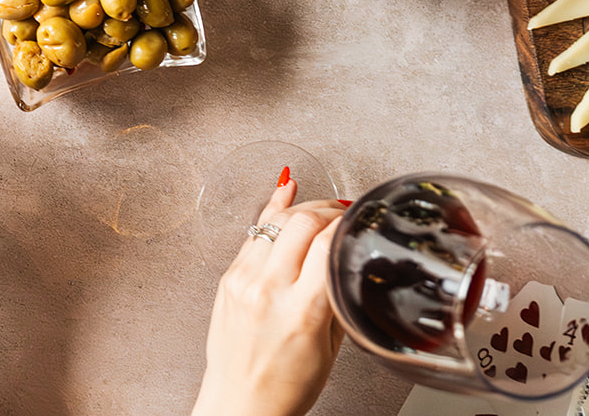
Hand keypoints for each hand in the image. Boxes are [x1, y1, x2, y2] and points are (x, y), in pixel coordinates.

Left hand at [191, 180, 346, 415]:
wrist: (240, 404)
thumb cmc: (286, 386)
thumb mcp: (331, 346)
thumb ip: (337, 295)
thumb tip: (346, 255)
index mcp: (301, 311)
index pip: (327, 243)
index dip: (347, 222)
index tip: (359, 217)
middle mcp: (268, 290)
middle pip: (301, 222)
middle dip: (327, 209)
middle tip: (342, 211)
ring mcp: (243, 281)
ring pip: (274, 221)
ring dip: (302, 208)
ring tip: (320, 207)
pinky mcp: (228, 278)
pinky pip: (253, 233)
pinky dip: (272, 211)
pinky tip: (284, 194)